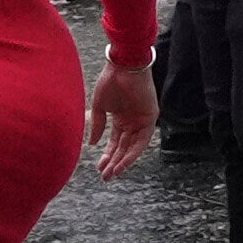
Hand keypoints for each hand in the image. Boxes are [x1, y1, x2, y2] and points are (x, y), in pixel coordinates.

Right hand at [84, 53, 156, 180]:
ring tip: (112, 174)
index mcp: (121, 119)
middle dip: (114, 162)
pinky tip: (123, 163)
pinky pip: (142, 140)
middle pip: (124, 147)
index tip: (99, 168)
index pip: (115, 142)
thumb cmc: (110, 81)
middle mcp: (132, 122)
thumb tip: (92, 144)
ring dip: (123, 161)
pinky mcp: (150, 118)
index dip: (107, 155)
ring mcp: (142, 120)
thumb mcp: (99, 107)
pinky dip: (133, 152)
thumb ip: (97, 125)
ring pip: (133, 147)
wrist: (123, 65)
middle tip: (105, 177)